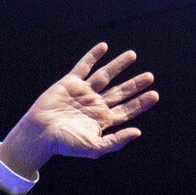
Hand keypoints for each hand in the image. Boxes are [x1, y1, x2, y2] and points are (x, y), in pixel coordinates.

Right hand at [0, 45, 156, 176]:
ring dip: (118, 66)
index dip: (140, 103)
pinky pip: (84, 66)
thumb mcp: (95, 147)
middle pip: (120, 92)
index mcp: (102, 120)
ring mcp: (83, 93)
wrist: (40, 133)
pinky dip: (93, 56)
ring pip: (105, 76)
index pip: (126, 110)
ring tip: (133, 55)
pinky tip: (104, 47)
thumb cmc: (66, 144)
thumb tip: (138, 132)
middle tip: (149, 76)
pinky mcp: (70, 83)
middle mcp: (95, 105)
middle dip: (135, 84)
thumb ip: (116, 141)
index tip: (154, 95)